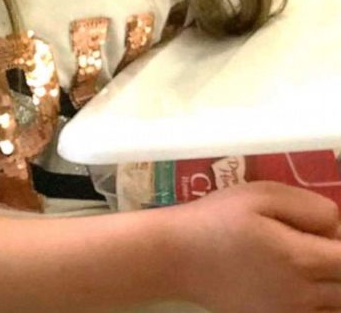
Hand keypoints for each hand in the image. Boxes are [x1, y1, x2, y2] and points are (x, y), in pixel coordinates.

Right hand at [167, 181, 340, 311]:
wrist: (173, 256)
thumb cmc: (215, 219)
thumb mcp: (259, 195)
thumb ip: (310, 207)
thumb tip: (339, 226)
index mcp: (301, 259)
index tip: (327, 233)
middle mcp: (302, 294)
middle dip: (337, 264)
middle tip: (313, 246)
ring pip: (335, 306)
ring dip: (331, 286)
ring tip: (307, 266)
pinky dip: (317, 303)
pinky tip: (295, 284)